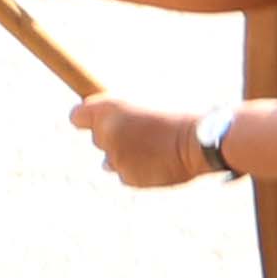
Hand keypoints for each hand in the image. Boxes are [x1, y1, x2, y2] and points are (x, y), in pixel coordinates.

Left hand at [71, 97, 213, 188]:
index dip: (87, 118)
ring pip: (110, 159)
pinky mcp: (128, 178)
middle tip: (140, 131)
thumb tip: (109, 117)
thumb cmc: (179, 112)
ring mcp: (116, 159)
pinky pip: (126, 174)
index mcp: (108, 108)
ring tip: (152, 146)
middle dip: (112, 136)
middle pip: (97, 138)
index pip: (77, 116)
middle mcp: (106, 134)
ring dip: (124, 154)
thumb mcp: (147, 99)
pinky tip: (159, 160)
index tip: (97, 118)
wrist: (200, 141)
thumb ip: (122, 109)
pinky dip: (138, 170)